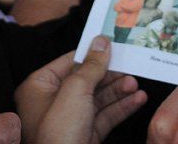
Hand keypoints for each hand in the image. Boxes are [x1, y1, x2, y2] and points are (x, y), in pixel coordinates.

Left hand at [15, 36, 145, 143]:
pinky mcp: (84, 134)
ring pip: (99, 98)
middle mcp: (53, 102)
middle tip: (131, 64)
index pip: (70, 61)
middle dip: (111, 74)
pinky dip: (121, 107)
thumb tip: (101, 42)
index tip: (113, 43)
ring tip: (136, 83)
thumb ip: (91, 65)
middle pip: (87, 79)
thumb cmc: (57, 135)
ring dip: (119, 90)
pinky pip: (105, 116)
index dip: (94, 52)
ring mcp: (69, 120)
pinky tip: (137, 100)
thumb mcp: (76, 91)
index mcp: (40, 87)